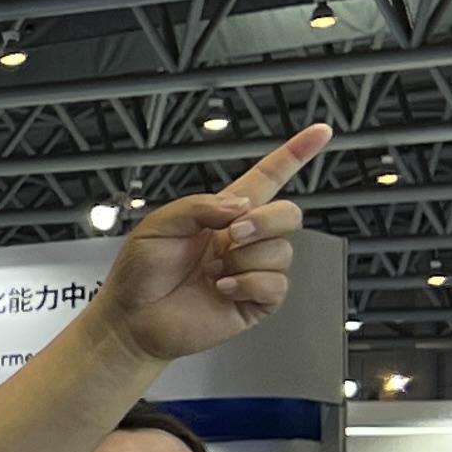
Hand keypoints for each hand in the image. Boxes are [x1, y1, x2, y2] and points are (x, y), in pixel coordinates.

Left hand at [90, 127, 325, 363]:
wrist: (131, 320)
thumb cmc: (139, 274)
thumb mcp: (158, 225)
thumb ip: (199, 206)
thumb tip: (241, 206)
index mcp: (223, 215)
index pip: (267, 178)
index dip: (295, 154)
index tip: (321, 132)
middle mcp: (243, 240)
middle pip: (288, 214)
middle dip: (266, 220)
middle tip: (233, 235)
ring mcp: (251, 270)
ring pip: (283, 251)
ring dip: (245, 258)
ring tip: (212, 272)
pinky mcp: (254, 301)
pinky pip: (276, 285)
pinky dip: (248, 284)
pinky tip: (221, 288)